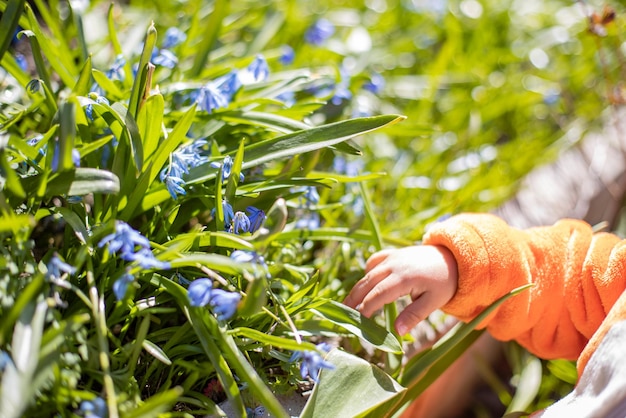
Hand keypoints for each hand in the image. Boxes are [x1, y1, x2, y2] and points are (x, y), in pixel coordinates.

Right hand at [343, 245, 458, 335]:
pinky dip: (367, 273)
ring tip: (348, 305)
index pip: (378, 295)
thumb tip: (397, 333)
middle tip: (342, 314)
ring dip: (357, 289)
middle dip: (353, 299)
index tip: (357, 321)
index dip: (365, 308)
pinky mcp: (391, 253)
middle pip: (367, 283)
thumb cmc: (444, 283)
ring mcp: (391, 257)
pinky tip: (366, 286)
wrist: (452, 258)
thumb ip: (414, 316)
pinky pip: (373, 262)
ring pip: (367, 274)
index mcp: (404, 278)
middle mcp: (394, 265)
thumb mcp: (433, 302)